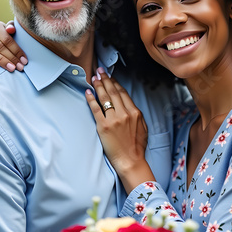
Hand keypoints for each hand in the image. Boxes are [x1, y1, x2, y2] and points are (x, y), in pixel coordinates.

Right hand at [0, 20, 27, 71]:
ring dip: (1, 61)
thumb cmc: (6, 36)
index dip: (16, 50)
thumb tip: (11, 30)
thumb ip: (11, 28)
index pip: (6, 39)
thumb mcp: (10, 30)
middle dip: (12, 58)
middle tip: (20, 67)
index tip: (24, 60)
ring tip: (12, 68)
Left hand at [85, 69, 154, 192]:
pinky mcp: (103, 126)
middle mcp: (124, 113)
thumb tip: (130, 106)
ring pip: (105, 98)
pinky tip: (88, 92)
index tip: (110, 77)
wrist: (131, 161)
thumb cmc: (137, 147)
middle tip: (100, 70)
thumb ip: (137, 115)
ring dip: (98, 86)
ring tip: (94, 77)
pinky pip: (96, 109)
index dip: (115, 83)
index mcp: (135, 112)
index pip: (123, 93)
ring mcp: (114, 119)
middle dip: (106, 79)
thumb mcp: (143, 128)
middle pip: (113, 92)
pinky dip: (91, 99)